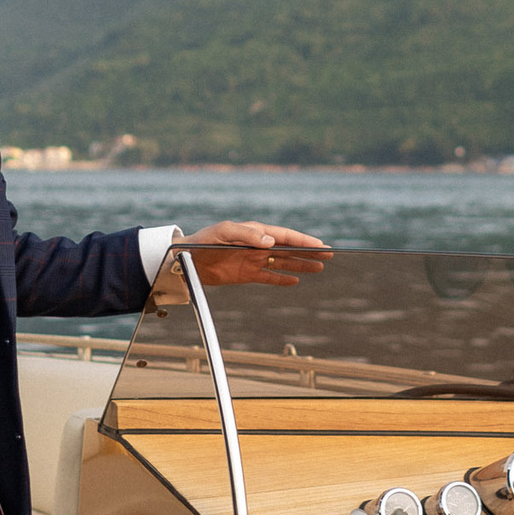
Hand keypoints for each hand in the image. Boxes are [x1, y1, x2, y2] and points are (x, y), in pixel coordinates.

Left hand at [180, 221, 330, 286]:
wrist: (184, 260)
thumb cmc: (203, 241)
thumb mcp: (224, 233)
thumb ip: (247, 235)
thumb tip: (270, 242)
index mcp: (255, 232)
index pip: (285, 236)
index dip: (304, 241)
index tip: (321, 245)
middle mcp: (257, 245)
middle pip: (289, 249)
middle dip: (309, 252)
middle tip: (329, 255)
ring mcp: (253, 260)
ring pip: (283, 263)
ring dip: (300, 265)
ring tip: (320, 268)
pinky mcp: (245, 275)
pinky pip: (268, 277)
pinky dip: (281, 279)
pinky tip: (295, 281)